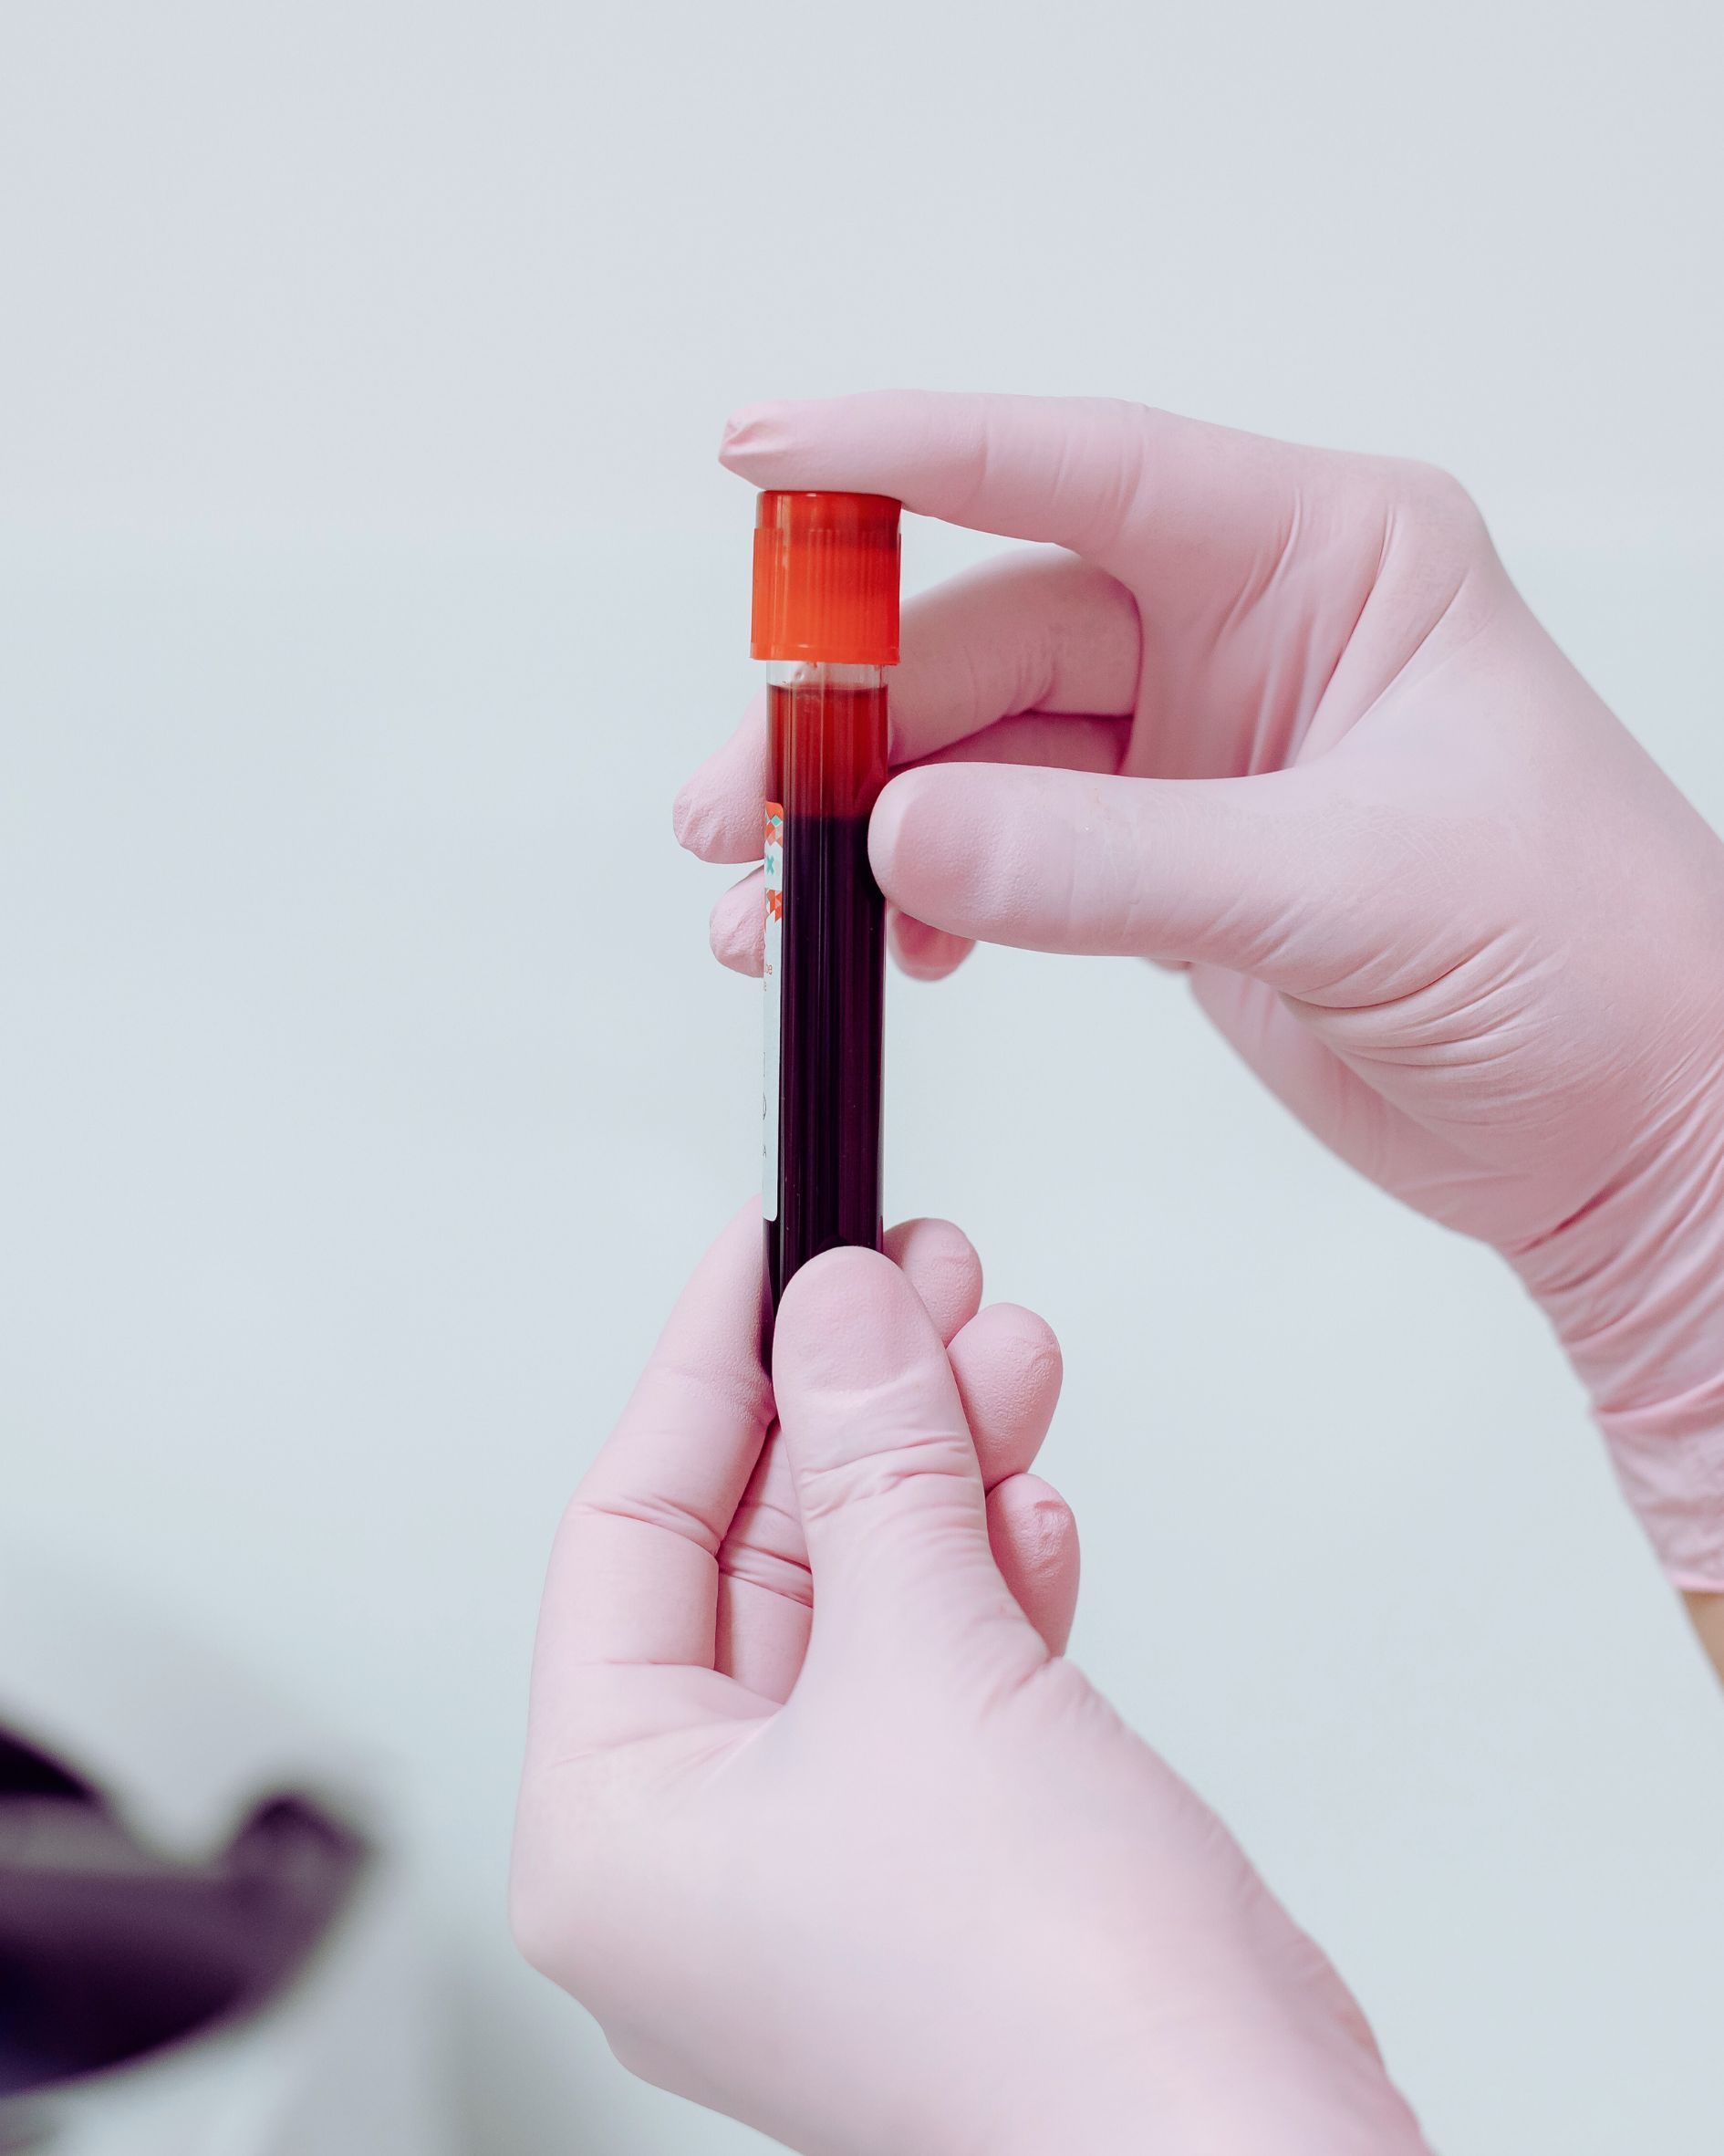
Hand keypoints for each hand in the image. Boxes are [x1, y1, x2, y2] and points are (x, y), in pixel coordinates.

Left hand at [512, 1208, 1429, 2155]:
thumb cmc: (1051, 2016)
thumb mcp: (930, 1667)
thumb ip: (878, 1466)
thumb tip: (844, 1311)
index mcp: (615, 1830)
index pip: (625, 1533)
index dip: (707, 1372)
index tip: (766, 1256)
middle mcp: (704, 1848)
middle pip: (757, 1552)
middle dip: (850, 1406)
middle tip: (912, 1276)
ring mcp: (834, 1849)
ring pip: (865, 1593)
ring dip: (936, 1465)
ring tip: (995, 1339)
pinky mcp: (950, 1846)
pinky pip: (942, 1662)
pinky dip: (987, 1568)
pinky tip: (1026, 1492)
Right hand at [674, 391, 1723, 1601]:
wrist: (1633, 1131)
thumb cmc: (1588, 966)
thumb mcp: (1351, 891)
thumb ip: (1113, 862)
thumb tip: (900, 833)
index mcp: (1334, 559)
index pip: (1088, 469)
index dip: (909, 454)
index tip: (765, 458)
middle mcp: (1253, 632)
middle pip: (995, 628)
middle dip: (849, 716)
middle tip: (736, 806)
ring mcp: (1202, 750)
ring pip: (980, 747)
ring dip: (864, 818)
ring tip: (767, 903)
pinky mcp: (1168, 862)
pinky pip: (1005, 847)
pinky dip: (925, 893)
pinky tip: (879, 944)